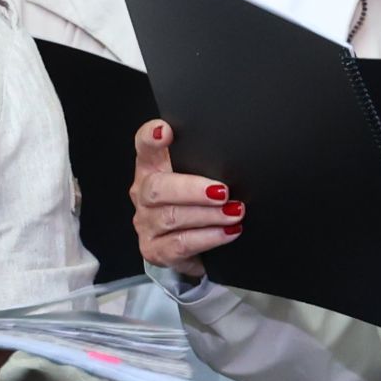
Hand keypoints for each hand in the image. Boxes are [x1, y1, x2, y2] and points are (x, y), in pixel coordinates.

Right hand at [130, 120, 242, 277]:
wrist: (188, 249)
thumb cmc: (195, 205)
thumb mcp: (196, 179)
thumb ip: (204, 164)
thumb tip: (237, 157)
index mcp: (151, 169)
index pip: (144, 148)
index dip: (150, 138)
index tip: (165, 130)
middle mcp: (143, 194)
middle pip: (157, 187)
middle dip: (192, 189)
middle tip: (222, 192)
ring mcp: (146, 224)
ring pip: (172, 217)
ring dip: (208, 215)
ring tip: (234, 213)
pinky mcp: (155, 250)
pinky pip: (181, 244)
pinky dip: (208, 237)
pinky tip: (227, 232)